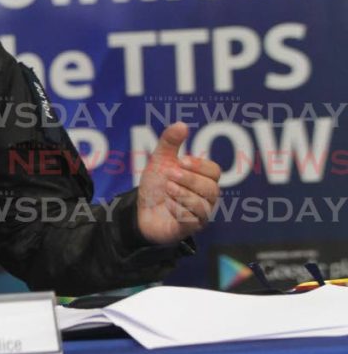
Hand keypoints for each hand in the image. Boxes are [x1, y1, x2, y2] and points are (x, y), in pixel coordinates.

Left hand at [136, 122, 220, 245]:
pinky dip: (178, 210)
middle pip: (212, 188)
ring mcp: (199, 214)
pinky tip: (167, 205)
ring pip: (203, 205)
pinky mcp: (189, 228)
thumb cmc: (155, 186)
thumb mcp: (159, 161)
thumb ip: (169, 143)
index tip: (181, 160)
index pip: (214, 171)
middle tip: (170, 175)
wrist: (139, 211)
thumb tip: (182, 125)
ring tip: (167, 189)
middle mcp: (205, 198)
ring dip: (183, 194)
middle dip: (190, 179)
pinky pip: (192, 220)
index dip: (200, 165)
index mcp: (201, 179)